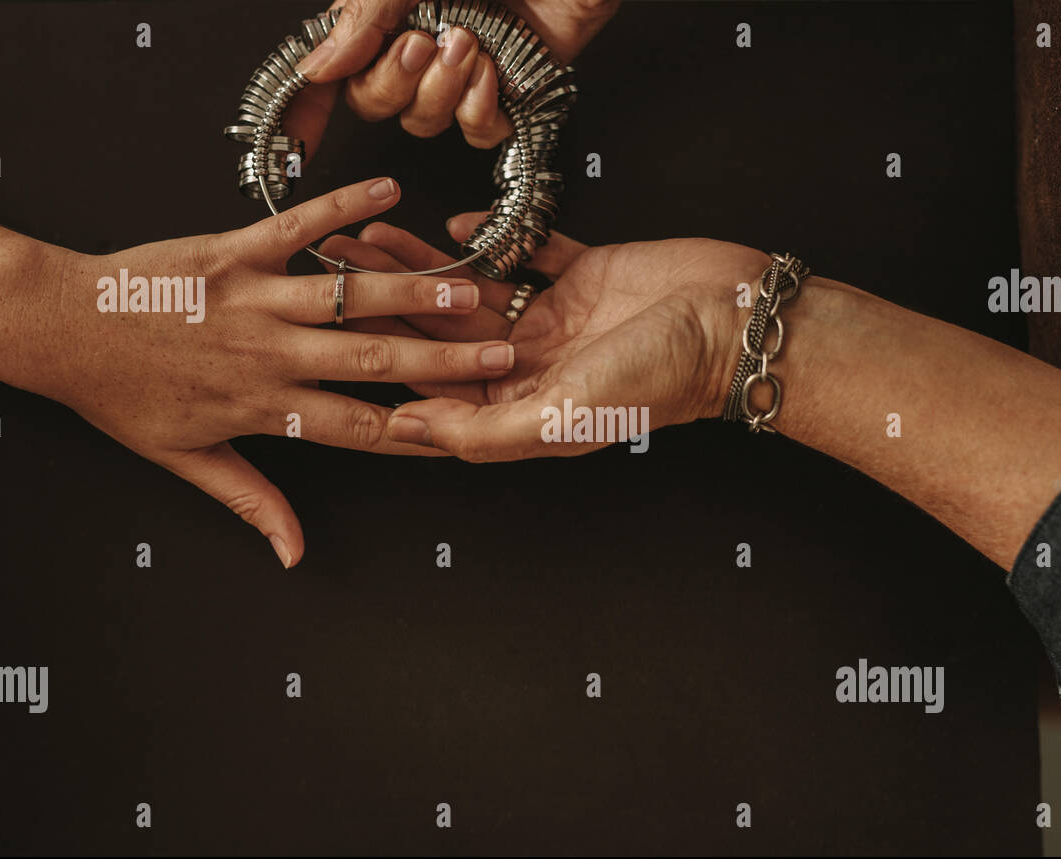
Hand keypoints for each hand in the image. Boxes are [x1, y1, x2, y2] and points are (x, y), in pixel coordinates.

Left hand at [22, 179, 515, 564]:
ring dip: (414, 293)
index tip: (469, 434)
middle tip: (500, 358)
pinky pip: (299, 225)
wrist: (58, 326)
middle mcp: (269, 353)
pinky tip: (390, 193)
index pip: (357, 430)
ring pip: (349, 297)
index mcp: (263, 406)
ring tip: (468, 292)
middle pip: (372, 362)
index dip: (418, 433)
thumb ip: (250, 501)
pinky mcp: (235, 249)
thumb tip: (293, 552)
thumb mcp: (184, 460)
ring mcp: (256, 297)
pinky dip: (344, 207)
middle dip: (444, 363)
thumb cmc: (119, 392)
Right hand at [286, 0, 620, 151]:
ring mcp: (462, 67)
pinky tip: (493, 70)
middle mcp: (419, 39)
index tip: (322, 113)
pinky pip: (477, 130)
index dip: (326, 96)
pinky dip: (480, 108)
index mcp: (389, 10)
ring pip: (424, 120)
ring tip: (469, 42)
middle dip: (395, 82)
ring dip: (442, 90)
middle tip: (422, 41)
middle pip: (376, 104)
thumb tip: (317, 66)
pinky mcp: (508, 87)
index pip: (340, 67)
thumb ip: (363, 17)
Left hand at [313, 213, 770, 459]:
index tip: (326, 331)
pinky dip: (492, 236)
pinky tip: (452, 224)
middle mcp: (533, 364)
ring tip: (369, 237)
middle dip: (386, 300)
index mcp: (522, 406)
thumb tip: (407, 432)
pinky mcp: (582, 272)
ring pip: (472, 289)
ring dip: (421, 265)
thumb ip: (481, 432)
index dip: (380, 359)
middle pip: (442, 333)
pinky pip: (526, 252)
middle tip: (330, 266)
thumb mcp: (560, 419)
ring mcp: (557, 317)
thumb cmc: (657, 378)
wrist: (733, 321)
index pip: (436, 387)